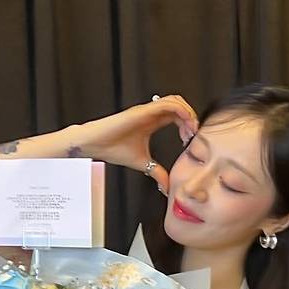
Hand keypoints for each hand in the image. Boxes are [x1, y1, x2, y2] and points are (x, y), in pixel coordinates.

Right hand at [73, 94, 197, 193]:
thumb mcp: (143, 164)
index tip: (191, 140)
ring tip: (191, 129)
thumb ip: (157, 173)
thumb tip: (167, 187)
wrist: (94, 144)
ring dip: (188, 113)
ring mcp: (147, 110)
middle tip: (194, 135)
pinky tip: (184, 124)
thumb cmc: (112, 148)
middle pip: (180, 105)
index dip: (188, 125)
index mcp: (152, 122)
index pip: (177, 116)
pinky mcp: (142, 111)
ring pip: (175, 101)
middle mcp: (151, 114)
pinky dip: (180, 111)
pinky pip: (167, 104)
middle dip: (191, 118)